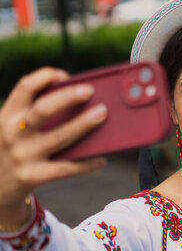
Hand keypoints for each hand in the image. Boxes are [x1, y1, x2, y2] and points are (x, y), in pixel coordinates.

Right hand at [0, 67, 106, 211]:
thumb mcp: (11, 130)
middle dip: (68, 97)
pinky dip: (87, 164)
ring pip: (60, 137)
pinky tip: (102, 159)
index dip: (44, 77)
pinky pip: (67, 168)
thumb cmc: (12, 151)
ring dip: (84, 124)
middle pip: (43, 110)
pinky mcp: (33, 176)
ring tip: (103, 113)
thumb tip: (77, 104)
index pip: (24, 88)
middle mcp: (12, 134)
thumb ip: (32, 116)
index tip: (63, 74)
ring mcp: (23, 156)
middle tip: (90, 90)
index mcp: (6, 117)